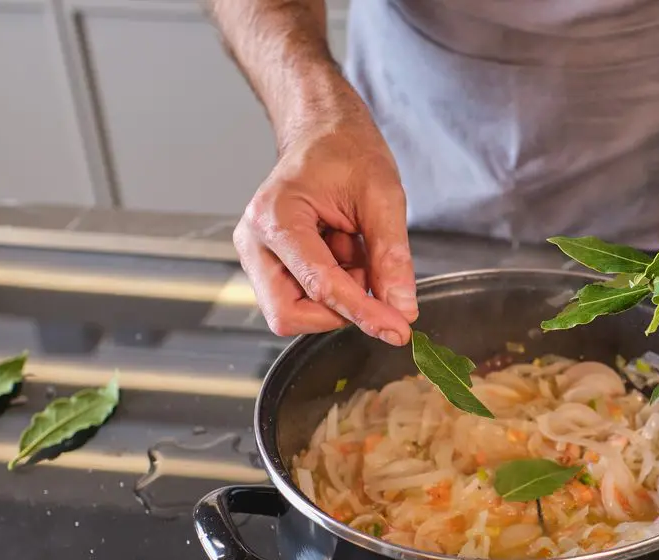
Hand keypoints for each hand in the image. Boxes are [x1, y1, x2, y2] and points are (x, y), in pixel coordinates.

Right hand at [233, 97, 416, 342]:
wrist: (322, 132)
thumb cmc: (346, 151)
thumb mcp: (383, 196)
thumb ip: (391, 256)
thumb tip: (402, 309)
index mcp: (276, 217)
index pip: (319, 285)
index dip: (363, 313)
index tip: (398, 329)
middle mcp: (255, 242)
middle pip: (290, 315)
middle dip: (339, 312)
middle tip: (373, 281)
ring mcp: (258, 256)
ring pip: (296, 312)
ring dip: (338, 298)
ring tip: (356, 253)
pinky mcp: (271, 266)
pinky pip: (302, 299)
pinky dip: (335, 289)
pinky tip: (345, 254)